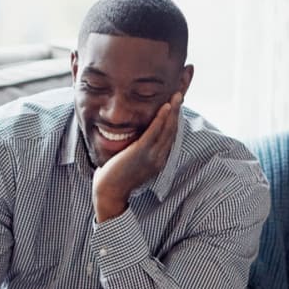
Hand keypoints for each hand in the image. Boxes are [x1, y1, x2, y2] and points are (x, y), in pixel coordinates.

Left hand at [93, 92, 182, 221]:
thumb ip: (137, 150)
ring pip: (167, 130)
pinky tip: (166, 107)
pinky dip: (161, 119)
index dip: (174, 121)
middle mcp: (159, 158)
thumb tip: (134, 139)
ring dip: (173, 111)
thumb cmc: (115, 178)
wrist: (109, 193)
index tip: (176, 107)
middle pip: (172, 131)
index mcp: (158, 160)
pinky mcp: (141, 152)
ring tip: (177, 96)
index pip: (169, 137)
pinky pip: (154, 132)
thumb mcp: (131, 162)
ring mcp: (152, 156)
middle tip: (180, 95)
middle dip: (177, 112)